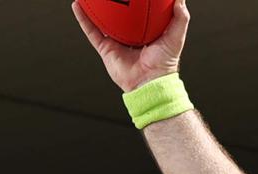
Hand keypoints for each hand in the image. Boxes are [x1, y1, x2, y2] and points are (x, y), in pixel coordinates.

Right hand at [71, 0, 189, 92]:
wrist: (149, 82)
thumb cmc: (165, 63)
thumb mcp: (175, 37)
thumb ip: (180, 19)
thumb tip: (179, 0)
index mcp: (145, 31)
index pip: (139, 12)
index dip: (137, 1)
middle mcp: (129, 35)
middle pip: (119, 14)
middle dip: (114, 1)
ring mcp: (116, 41)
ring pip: (102, 20)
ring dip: (95, 7)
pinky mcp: (105, 48)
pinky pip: (91, 31)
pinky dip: (83, 18)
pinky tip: (77, 5)